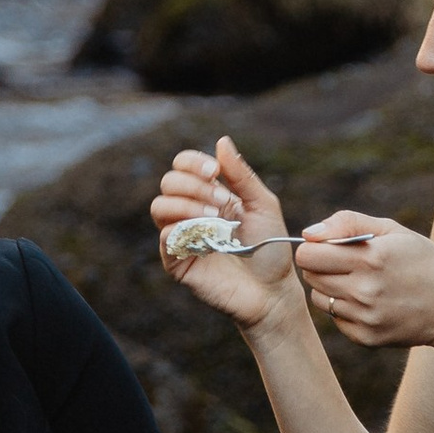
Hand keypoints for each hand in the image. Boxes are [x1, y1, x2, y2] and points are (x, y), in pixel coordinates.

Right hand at [149, 135, 297, 332]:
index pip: (183, 166)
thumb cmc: (271, 248)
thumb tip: (221, 141)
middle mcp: (191, 212)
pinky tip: (206, 235)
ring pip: (160, 206)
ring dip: (186, 204)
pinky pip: (165, 238)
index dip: (194, 163)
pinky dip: (182, 230)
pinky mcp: (177, 262)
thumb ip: (241, 175)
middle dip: (193, 185)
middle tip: (222, 202)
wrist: (273, 291)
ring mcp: (182, 237)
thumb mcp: (262, 204)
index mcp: (209, 194)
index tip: (216, 172)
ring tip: (214, 218)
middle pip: (169, 182)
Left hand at [293, 211, 433, 353]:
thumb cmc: (421, 261)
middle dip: (322, 266)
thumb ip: (347, 223)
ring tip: (360, 283)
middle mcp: (364, 290)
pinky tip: (370, 303)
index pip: (308, 255)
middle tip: (348, 264)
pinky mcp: (365, 337)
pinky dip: (346, 310)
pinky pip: (335, 319)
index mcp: (371, 258)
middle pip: (310, 276)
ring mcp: (365, 317)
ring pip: (319, 299)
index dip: (315, 248)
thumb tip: (308, 234)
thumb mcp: (393, 230)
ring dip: (331, 289)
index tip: (331, 247)